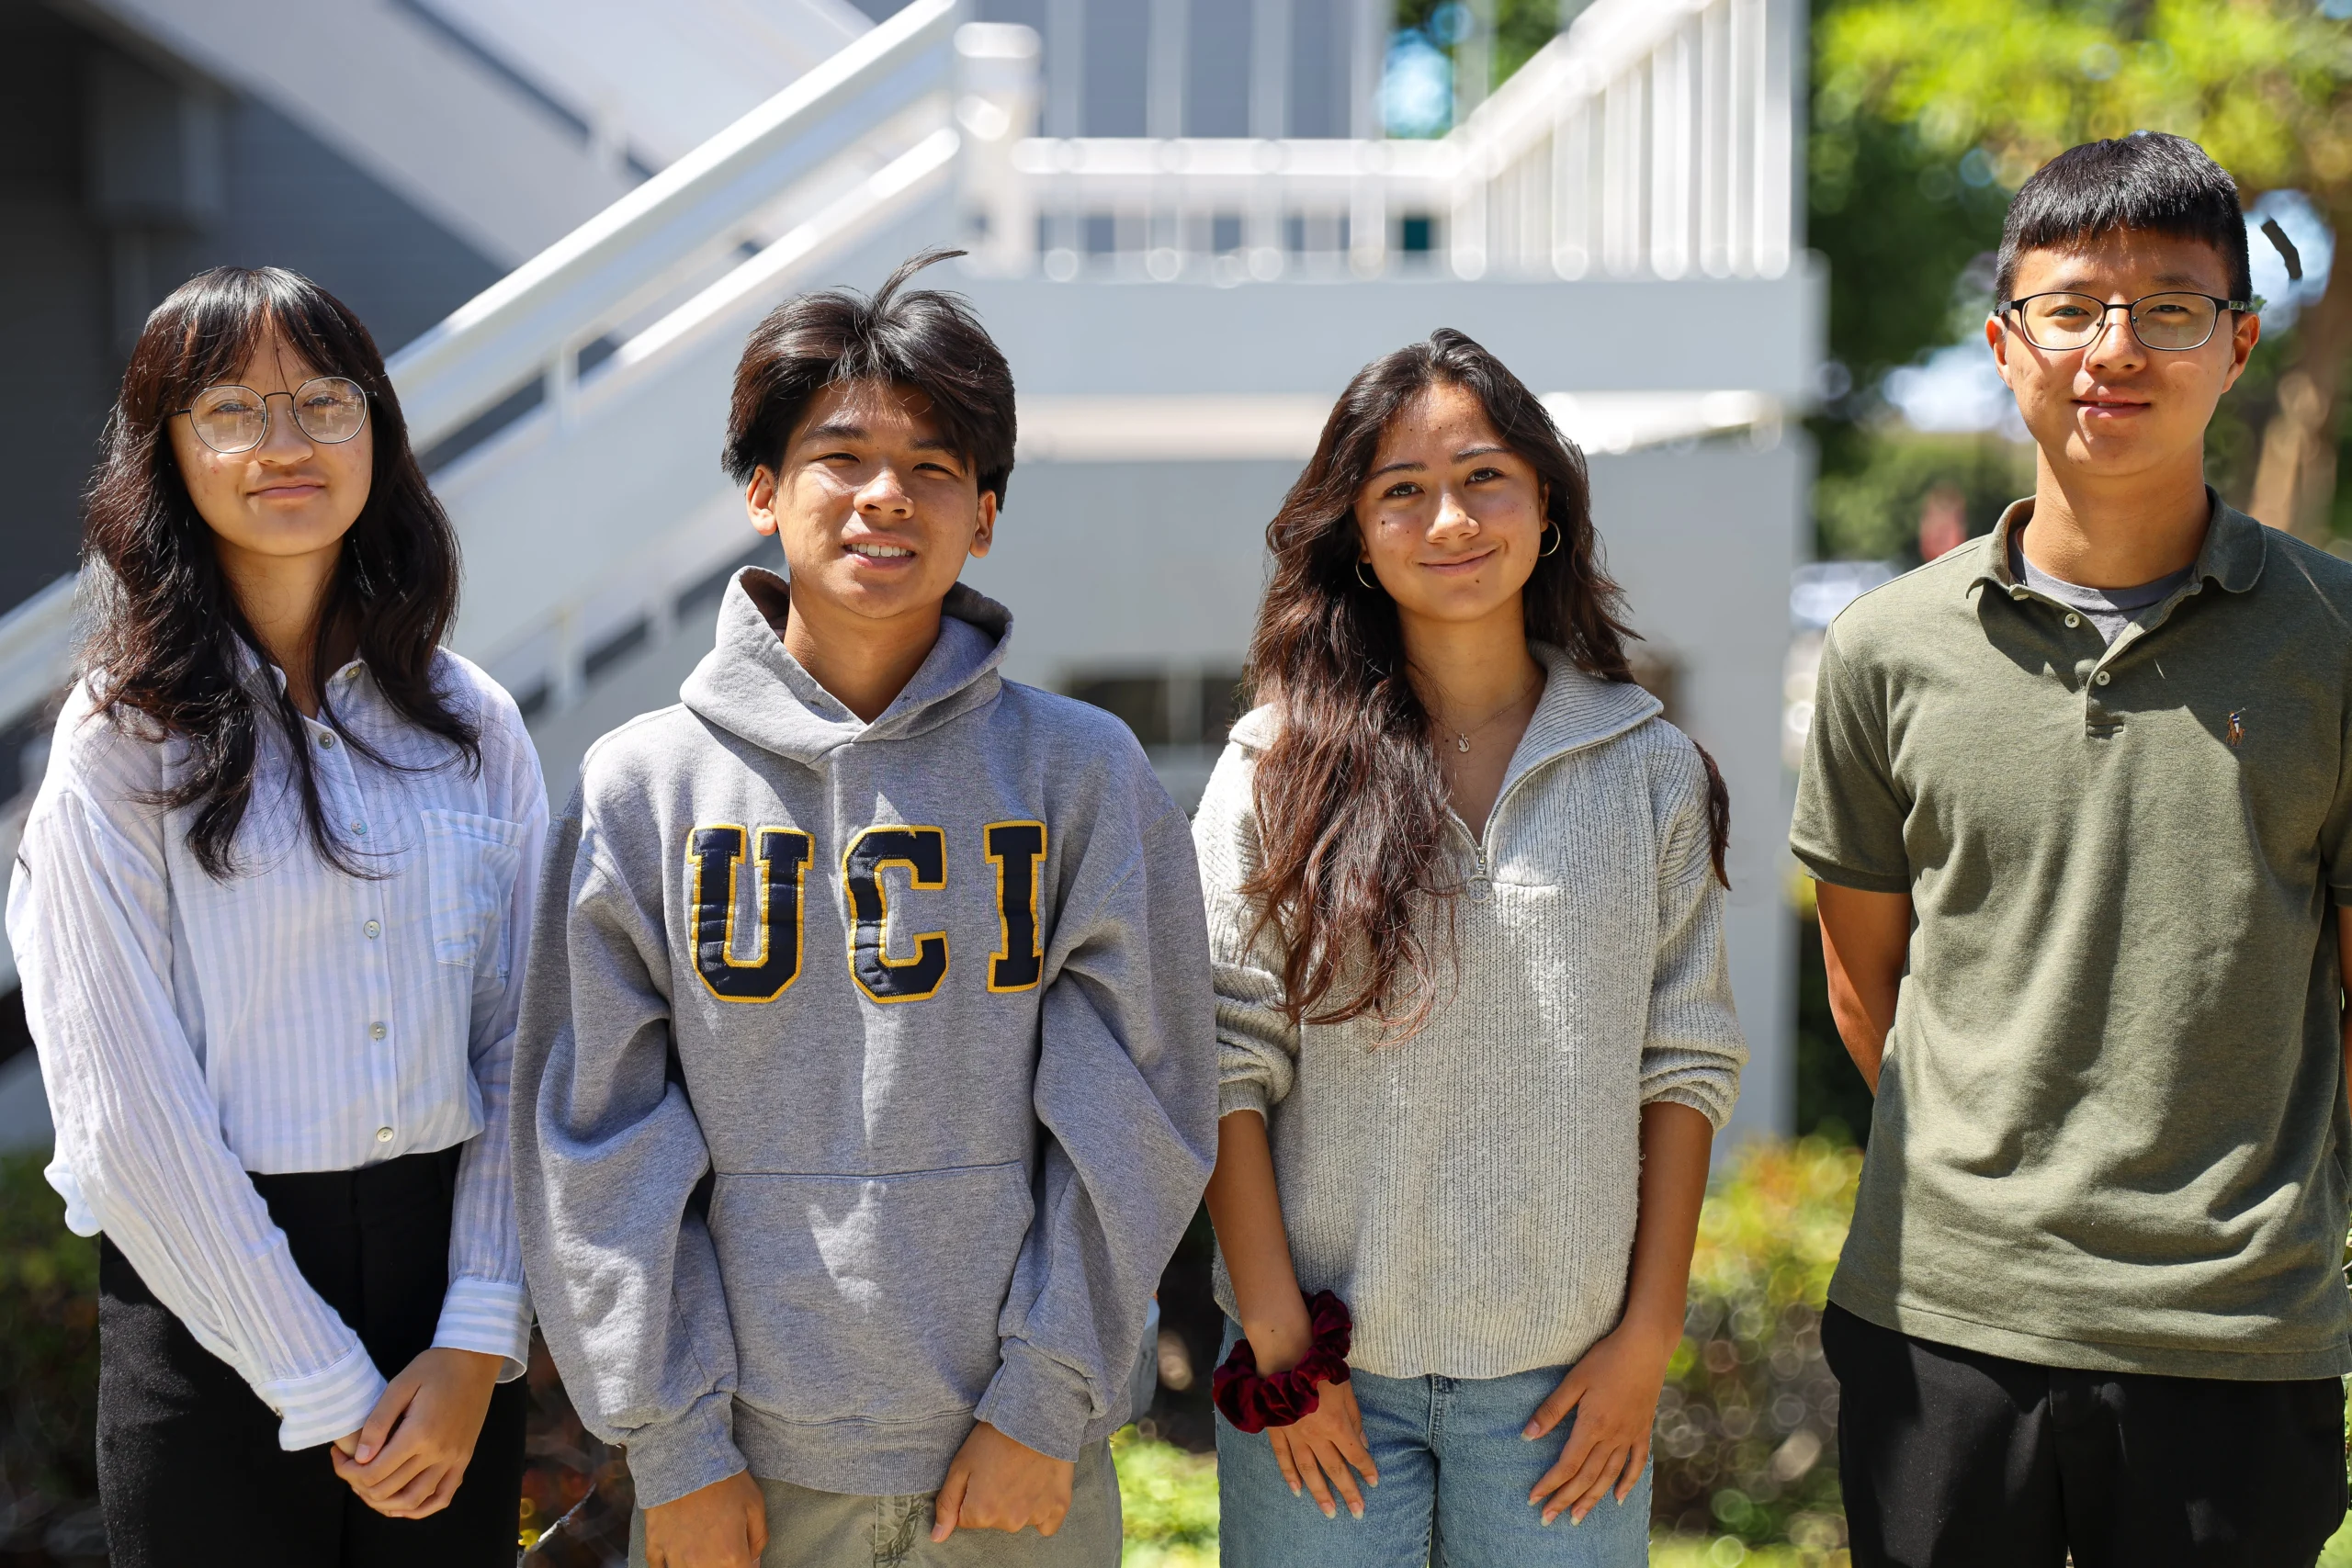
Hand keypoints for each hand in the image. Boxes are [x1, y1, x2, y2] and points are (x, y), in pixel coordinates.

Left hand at [329, 1347, 501, 1518]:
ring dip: (385, 1503)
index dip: (347, 1472)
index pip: (373, 1472)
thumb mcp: (400, 1386)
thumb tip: (359, 1458)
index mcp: (419, 1433)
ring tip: (368, 1487)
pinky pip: (442, 1497)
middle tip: (349, 1469)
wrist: (475, 1361)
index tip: (338, 1457)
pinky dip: (420, 1509)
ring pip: (413, 1501)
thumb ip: (378, 1423)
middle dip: (359, 1485)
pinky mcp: (463, 1460)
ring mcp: (454, 1460)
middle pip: (389, 1490)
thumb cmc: (434, 1368)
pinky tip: (402, 1504)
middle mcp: (438, 1453)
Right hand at [642, 1470, 766, 1567]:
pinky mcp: (654, 1544)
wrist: (687, 1457)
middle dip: (721, 1566)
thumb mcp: (755, 1504)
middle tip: (722, 1550)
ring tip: (701, 1552)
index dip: (745, 1566)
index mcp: (730, 1556)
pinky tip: (676, 1557)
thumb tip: (754, 1563)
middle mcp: (701, 1564)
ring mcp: (675, 1556)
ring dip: (694, 1567)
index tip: (744, 1559)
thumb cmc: (726, 1479)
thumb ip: (758, 1540)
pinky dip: (667, 1566)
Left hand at [931, 1423, 1074, 1540]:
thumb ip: (947, 1504)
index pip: (967, 1519)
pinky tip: (1040, 1486)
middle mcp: (1009, 1522)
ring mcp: (1036, 1516)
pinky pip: (1047, 1523)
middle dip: (995, 1500)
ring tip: (1022, 1471)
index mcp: (982, 1513)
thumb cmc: (994, 1437)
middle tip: (1002, 1469)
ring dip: (1019, 1503)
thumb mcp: (961, 1465)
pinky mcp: (1059, 1507)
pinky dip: (1043, 1509)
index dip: (972, 1495)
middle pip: (995, 1520)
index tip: (982, 1474)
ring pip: (1020, 1519)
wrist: (1034, 1416)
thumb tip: (937, 1538)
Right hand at [1241, 1309, 1377, 1520]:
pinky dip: (1290, 1475)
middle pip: (1335, 1469)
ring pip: (1309, 1471)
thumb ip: (1354, 1418)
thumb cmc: (1319, 1366)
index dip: (1367, 1469)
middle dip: (1349, 1492)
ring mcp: (1294, 1435)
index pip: (1356, 1454)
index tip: (1375, 1482)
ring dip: (1320, 1493)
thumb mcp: (1345, 1388)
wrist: (1285, 1352)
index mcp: (1336, 1424)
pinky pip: (1283, 1458)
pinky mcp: (1276, 1430)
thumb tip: (1363, 1444)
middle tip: (1358, 1513)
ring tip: (1330, 1512)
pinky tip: (1297, 1490)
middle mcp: (1316, 1435)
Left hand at [1523, 1322, 1672, 1525]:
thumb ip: (1551, 1410)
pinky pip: (1636, 1464)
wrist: (1646, 1347)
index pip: (1566, 1466)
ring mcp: (1630, 1436)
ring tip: (1577, 1517)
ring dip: (1592, 1500)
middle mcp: (1612, 1437)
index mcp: (1592, 1426)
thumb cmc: (1606, 1359)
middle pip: (1586, 1478)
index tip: (1533, 1500)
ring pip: (1609, 1477)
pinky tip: (1617, 1498)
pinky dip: (1627, 1483)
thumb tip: (1527, 1435)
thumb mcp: (1574, 1380)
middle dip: (1565, 1500)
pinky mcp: (1643, 1430)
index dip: (1549, 1485)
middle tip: (1548, 1520)